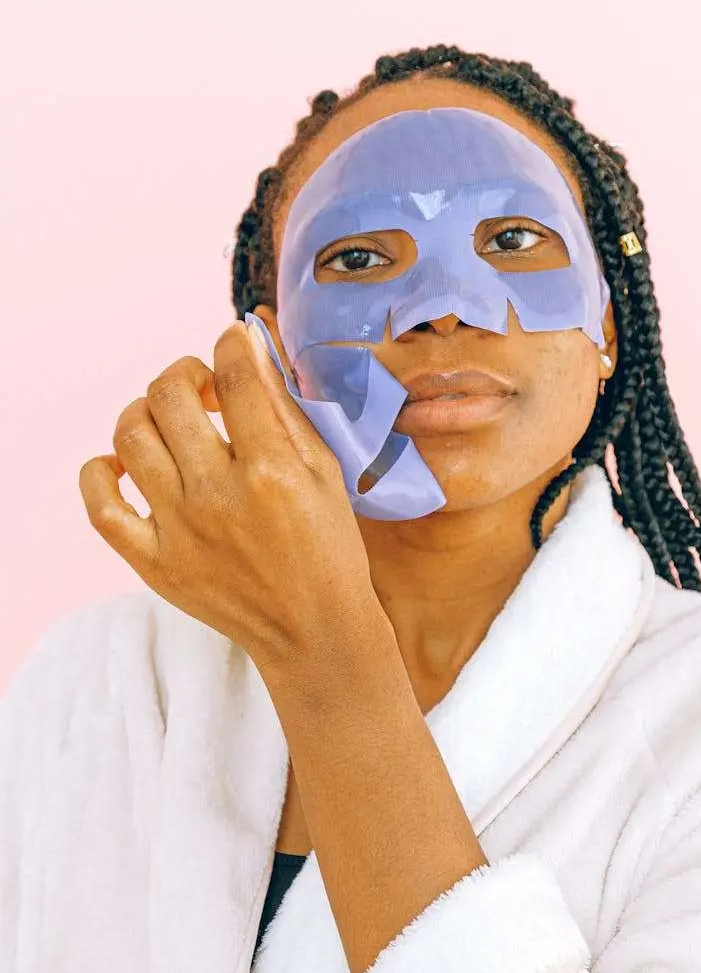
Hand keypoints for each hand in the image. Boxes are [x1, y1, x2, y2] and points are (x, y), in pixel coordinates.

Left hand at [79, 321, 375, 662]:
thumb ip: (285, 407)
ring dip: (146, 411)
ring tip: (170, 423)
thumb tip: (251, 344)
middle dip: (185, 373)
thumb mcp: (324, 471)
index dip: (231, 343)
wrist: (314, 631)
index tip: (232, 341)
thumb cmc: (328, 548)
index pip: (234, 376)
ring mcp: (180, 532)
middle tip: (203, 390)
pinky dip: (100, 472)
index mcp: (272, 471)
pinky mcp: (154, 563)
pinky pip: (100, 505)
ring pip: (130, 436)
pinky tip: (124, 465)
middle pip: (169, 395)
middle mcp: (219, 498)